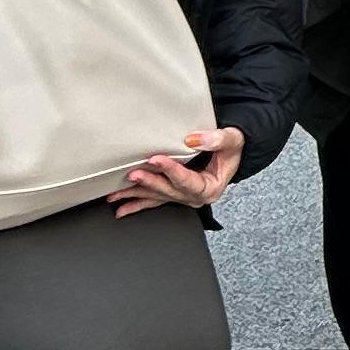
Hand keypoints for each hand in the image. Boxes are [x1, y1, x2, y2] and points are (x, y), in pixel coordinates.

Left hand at [111, 126, 242, 216]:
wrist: (233, 153)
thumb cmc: (232, 148)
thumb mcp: (232, 140)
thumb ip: (216, 140)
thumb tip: (193, 139)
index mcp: (210, 187)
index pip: (188, 181)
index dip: (171, 170)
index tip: (156, 159)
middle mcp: (194, 196)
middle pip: (169, 191)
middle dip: (150, 183)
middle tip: (134, 174)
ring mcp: (182, 196)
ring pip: (157, 197)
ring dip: (136, 195)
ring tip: (117, 194)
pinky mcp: (174, 193)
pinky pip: (154, 201)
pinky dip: (136, 205)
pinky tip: (121, 209)